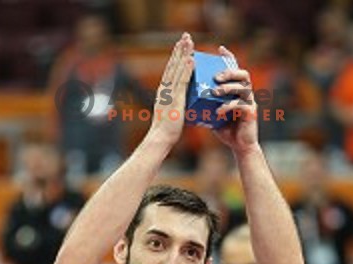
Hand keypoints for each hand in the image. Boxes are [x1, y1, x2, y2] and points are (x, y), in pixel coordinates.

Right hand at [148, 33, 193, 147]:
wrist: (160, 138)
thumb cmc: (166, 131)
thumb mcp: (170, 114)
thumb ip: (175, 106)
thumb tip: (182, 104)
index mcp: (163, 91)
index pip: (170, 70)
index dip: (176, 56)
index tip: (180, 45)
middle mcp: (165, 89)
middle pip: (173, 65)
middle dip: (179, 50)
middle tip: (185, 36)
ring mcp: (170, 93)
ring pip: (177, 69)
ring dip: (184, 54)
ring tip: (189, 41)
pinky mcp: (176, 98)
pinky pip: (182, 80)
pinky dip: (187, 69)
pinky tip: (192, 60)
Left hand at [211, 46, 258, 154]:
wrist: (240, 146)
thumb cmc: (226, 129)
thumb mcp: (213, 113)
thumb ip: (205, 103)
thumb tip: (186, 96)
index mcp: (237, 90)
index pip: (235, 70)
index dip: (229, 58)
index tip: (220, 49)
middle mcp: (246, 93)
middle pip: (243, 74)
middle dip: (229, 72)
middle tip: (215, 77)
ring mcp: (250, 102)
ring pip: (244, 87)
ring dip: (228, 88)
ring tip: (215, 92)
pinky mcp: (251, 113)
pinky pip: (241, 105)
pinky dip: (229, 106)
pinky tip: (218, 111)